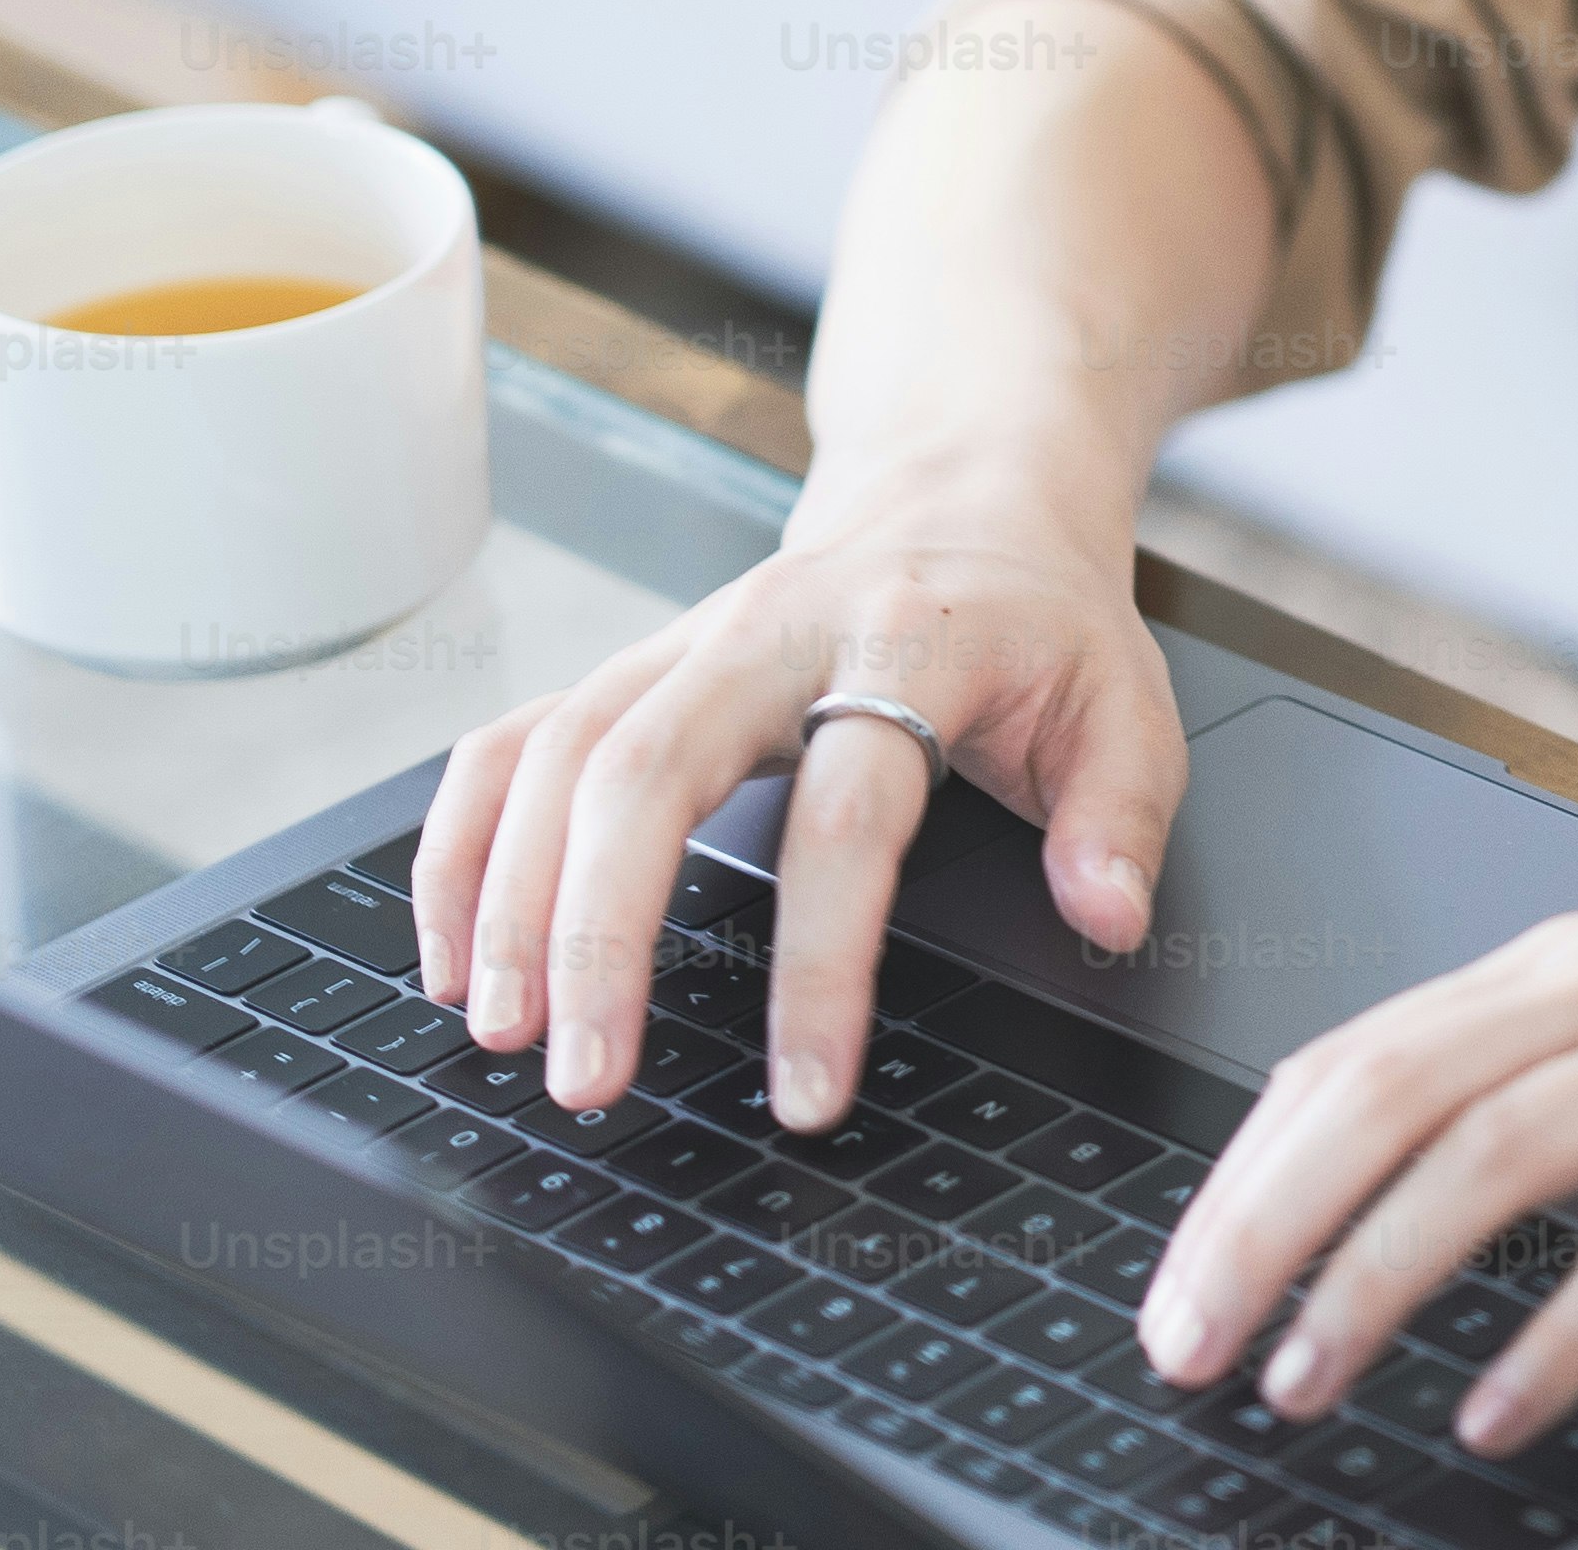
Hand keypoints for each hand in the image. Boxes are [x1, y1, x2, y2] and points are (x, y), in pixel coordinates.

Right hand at [406, 459, 1183, 1121]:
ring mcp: (685, 643)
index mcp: (910, 642)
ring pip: (560, 753)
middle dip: (599, 933)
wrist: (967, 486)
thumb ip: (1120, 812)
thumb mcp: (1126, 698)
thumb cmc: (1038, 614)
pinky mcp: (632, 665)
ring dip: (511, 898)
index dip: (825, 963)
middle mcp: (775, 631)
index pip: (852, 815)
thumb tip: (1103, 915)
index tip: (807, 1092)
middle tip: (587, 1077)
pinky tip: (450, 952)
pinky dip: (462, 843)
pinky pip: (514, 742)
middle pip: (648, 769)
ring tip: (502, 1035)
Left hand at [1139, 885, 1577, 1457]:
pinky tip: (1502, 1408)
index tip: (1171, 1284)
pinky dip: (1559, 1333)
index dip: (1239, 1172)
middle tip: (1185, 1349)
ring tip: (1304, 1383)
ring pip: (1493, 1153)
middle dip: (1258, 1228)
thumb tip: (1400, 1179)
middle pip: (1388, 1094)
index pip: (1357, 1052)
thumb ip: (1564, 1074)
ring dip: (1375, 1280)